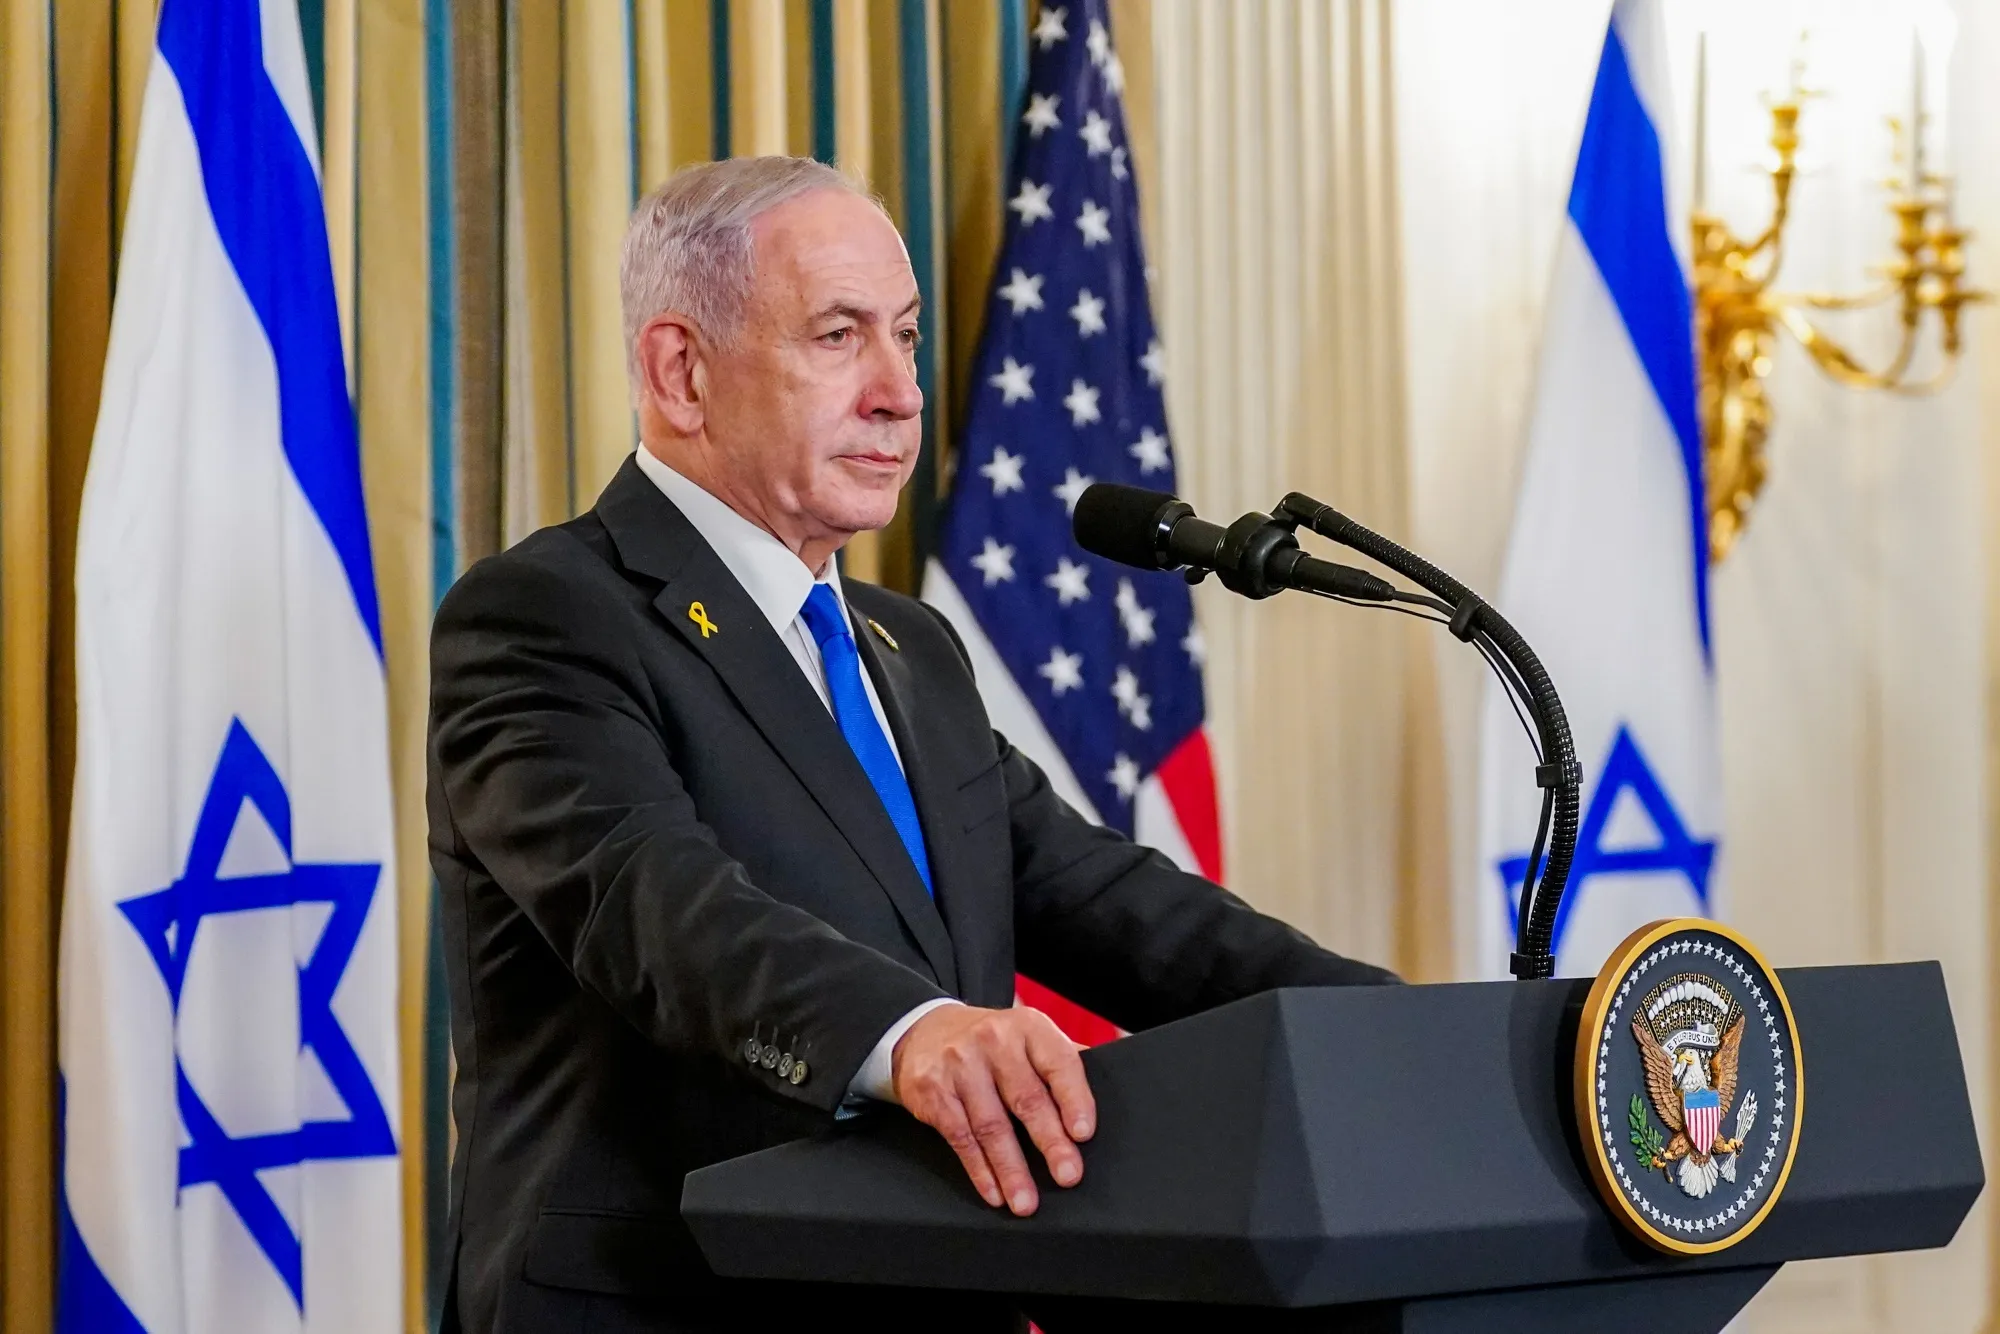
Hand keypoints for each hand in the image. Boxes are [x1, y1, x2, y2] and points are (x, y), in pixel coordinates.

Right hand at [890, 1004, 1095, 1216]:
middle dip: (1050, 1142)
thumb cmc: (991, 1044)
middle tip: (1068, 1175)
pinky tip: (994, 1191)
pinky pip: (960, 1137)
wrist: (925, 1032)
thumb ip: (1061, 1060)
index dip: (1074, 1099)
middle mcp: (993, 1040)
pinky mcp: (932, 1090)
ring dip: (1011, 1169)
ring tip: (1027, 1201)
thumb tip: (1106, 1082)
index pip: (1059, 1063)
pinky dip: (979, 1170)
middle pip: (1027, 1098)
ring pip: (991, 1125)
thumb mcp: (1027, 1037)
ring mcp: (959, 1064)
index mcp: (1028, 1027)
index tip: (1083, 1133)